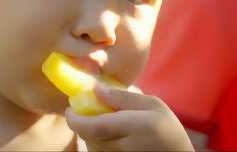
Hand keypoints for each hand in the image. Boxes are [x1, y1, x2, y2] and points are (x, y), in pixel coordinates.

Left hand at [65, 84, 193, 150]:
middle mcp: (127, 148)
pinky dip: (98, 145)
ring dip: (90, 135)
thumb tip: (94, 90)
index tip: (69, 110)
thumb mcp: (153, 105)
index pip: (95, 127)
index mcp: (138, 127)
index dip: (76, 119)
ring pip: (92, 148)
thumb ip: (123, 98)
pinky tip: (110, 139)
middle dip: (83, 125)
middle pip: (89, 138)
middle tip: (85, 113)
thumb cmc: (167, 129)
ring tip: (103, 126)